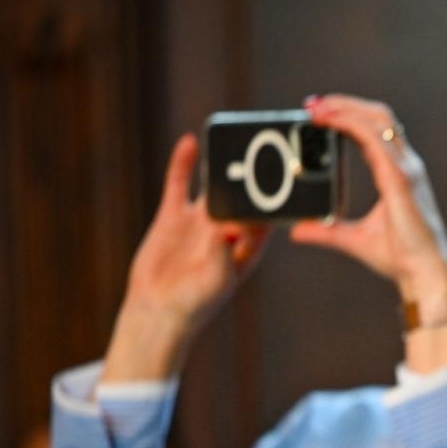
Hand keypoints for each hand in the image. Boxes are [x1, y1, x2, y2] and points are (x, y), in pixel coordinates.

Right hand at [103, 134, 269, 381]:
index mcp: (249, 244)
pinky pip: (180, 185)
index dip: (279, 193)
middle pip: (244, 192)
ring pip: (213, 184)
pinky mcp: (174, 216)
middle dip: (251, 171)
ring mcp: (201, 220)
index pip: (269, 213)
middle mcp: (228, 227)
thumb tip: (226, 225)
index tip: (288, 171)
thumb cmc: (197, 302)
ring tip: (228, 136)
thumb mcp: (216, 277)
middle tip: (262, 140)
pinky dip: (183, 164)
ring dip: (220, 163)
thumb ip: (221, 250)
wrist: (158, 310)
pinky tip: (189, 142)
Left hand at [290, 94, 446, 299]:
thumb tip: (297, 230)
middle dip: (345, 103)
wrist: (424, 273)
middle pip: (378, 116)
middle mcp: (405, 165)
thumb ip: (327, 231)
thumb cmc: (400, 257)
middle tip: (312, 104)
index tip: (319, 113)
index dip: (348, 116)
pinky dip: (352, 125)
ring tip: (317, 109)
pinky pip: (375, 140)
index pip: (374, 131)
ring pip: (378, 120)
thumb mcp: (353, 239)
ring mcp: (405, 169)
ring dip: (345, 108)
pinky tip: (332, 123)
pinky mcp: (400, 179)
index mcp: (397, 174)